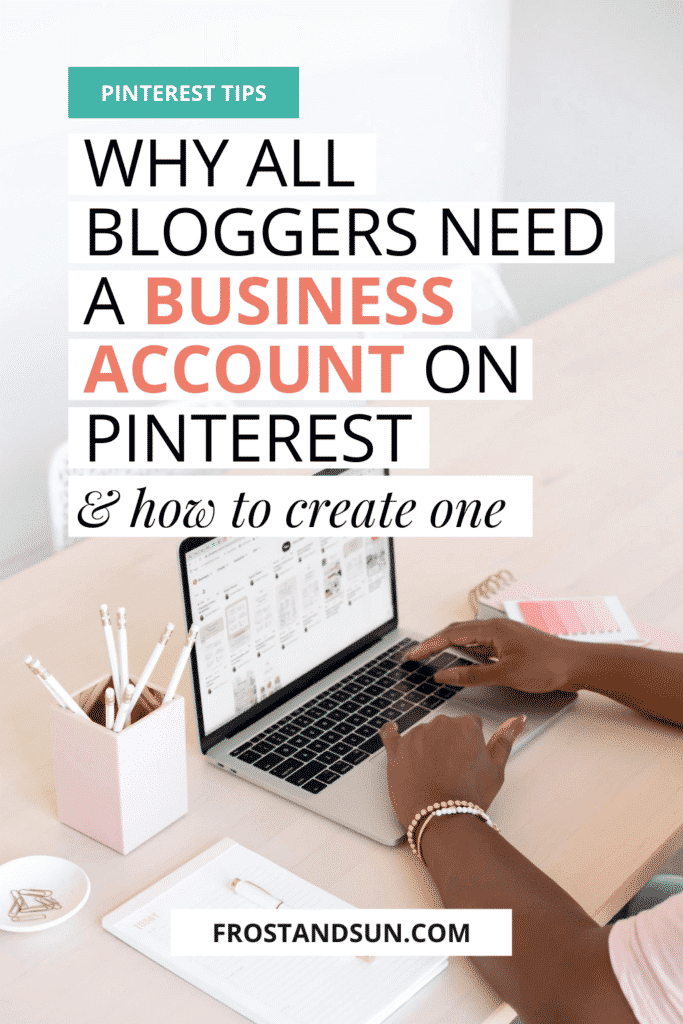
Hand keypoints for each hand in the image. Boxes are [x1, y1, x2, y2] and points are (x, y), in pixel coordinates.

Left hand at [379, 712, 525, 830]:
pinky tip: (392, 730)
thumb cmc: (470, 796)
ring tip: (432, 774)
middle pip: (445, 728)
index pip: (469, 725)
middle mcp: (439, 724)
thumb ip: (506, 738)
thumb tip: (518, 719)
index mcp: (465, 725)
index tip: (468, 759)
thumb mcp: (496, 769)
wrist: (441, 818)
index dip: (470, 744)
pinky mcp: (396, 749)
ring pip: (422, 734)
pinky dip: (391, 732)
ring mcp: (416, 735)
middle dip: (448, 744)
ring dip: (426, 747)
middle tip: (452, 771)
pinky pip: (390, 734)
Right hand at [406, 618, 585, 692]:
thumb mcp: (506, 674)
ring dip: (450, 647)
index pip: (450, 635)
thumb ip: (472, 675)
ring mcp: (504, 635)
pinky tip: (464, 662)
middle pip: (456, 632)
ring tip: (433, 658)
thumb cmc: (547, 666)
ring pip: (469, 639)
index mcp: (492, 629)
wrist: (578, 665)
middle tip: (416, 656)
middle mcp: (496, 628)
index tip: (411, 655)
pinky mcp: (511, 644)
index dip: (428, 646)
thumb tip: (444, 675)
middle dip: (434, 643)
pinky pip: (481, 645)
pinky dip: (467, 652)